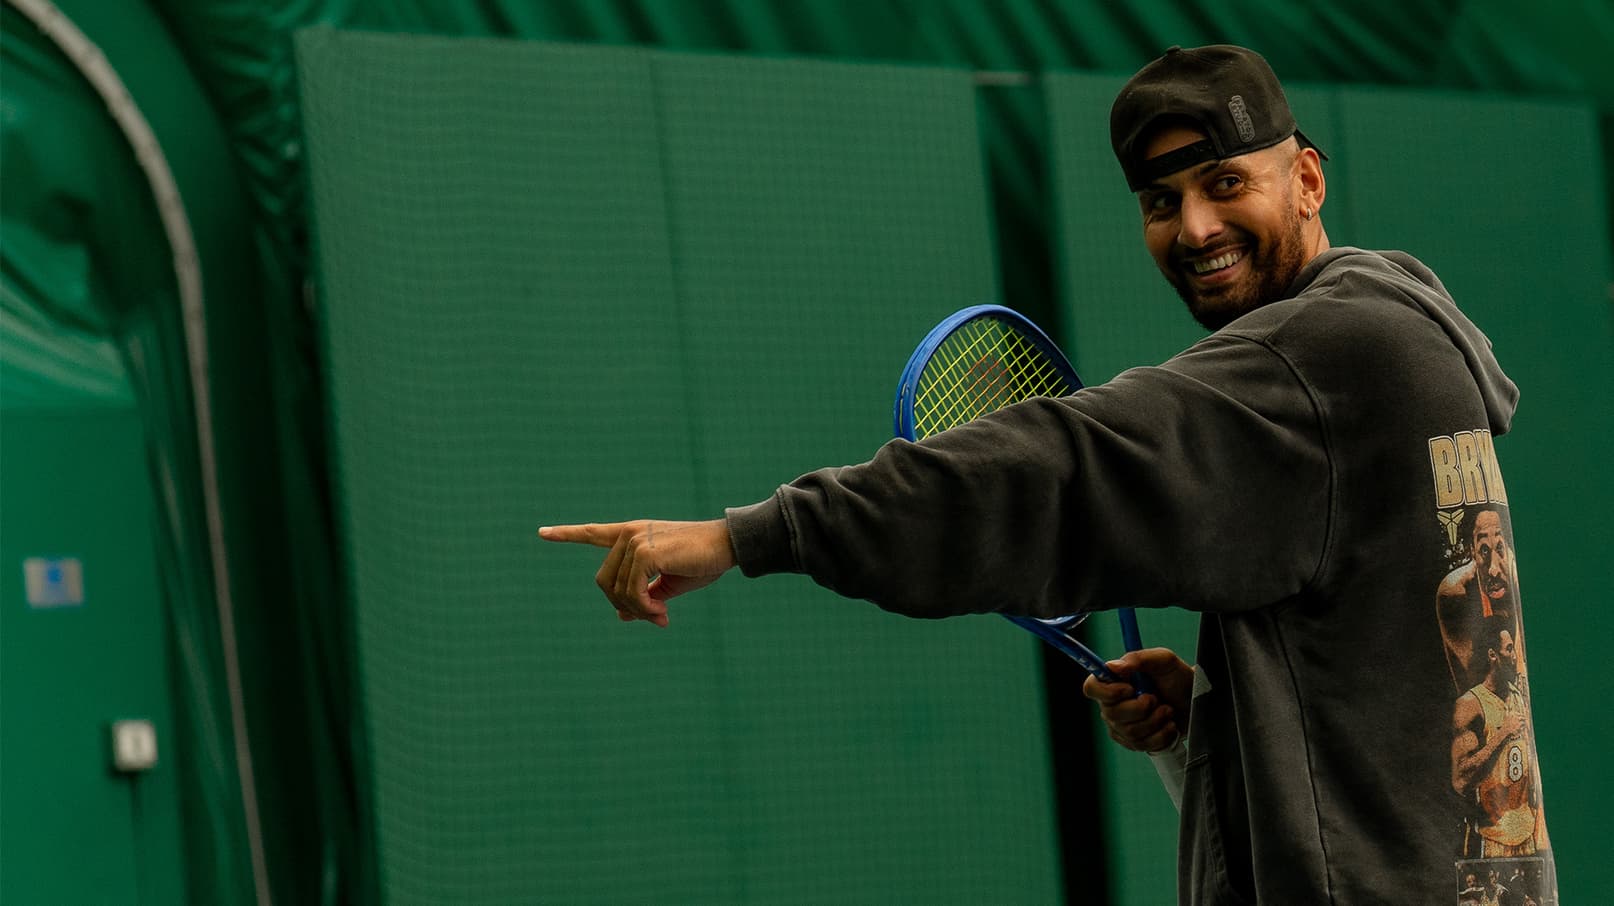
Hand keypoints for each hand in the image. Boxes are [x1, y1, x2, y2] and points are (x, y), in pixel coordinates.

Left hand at [538, 519, 734, 626]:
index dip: (567, 534)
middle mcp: (629, 534)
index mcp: (633, 535)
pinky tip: (662, 611)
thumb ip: (643, 595)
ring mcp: (635, 541)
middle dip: (625, 605)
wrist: (726, 546)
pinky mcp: (645, 552)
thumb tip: (621, 615)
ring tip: (662, 615)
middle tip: (654, 617)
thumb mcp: (668, 584)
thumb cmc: (701, 562)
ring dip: (640, 611)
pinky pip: (632, 592)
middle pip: (604, 581)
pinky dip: (644, 608)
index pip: (594, 533)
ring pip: (618, 590)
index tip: (543, 533)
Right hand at [1081, 647, 1193, 752]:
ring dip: (1155, 720)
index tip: (1130, 689)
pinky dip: (1161, 735)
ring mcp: (1122, 727)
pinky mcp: (1136, 743)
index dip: (1107, 692)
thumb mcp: (1162, 660)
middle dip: (1140, 708)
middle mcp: (1112, 705)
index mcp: (1113, 682)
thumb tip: (1113, 666)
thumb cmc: (1177, 677)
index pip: (1091, 688)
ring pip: (1130, 732)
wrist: (1195, 701)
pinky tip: (1169, 725)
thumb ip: (1138, 659)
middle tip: (1156, 699)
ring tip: (1167, 710)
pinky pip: (1143, 745)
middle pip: (1111, 714)